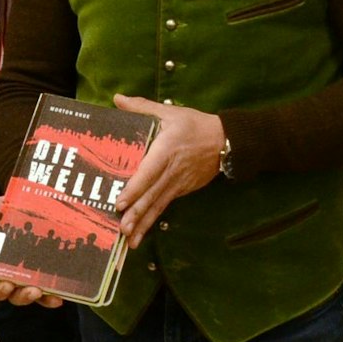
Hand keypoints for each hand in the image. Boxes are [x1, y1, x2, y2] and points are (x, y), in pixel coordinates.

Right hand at [0, 196, 64, 307]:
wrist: (33, 203)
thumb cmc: (9, 211)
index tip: (6, 285)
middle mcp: (14, 276)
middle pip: (15, 296)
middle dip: (23, 296)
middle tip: (32, 290)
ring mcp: (33, 277)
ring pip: (35, 296)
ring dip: (41, 299)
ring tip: (50, 293)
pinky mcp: (49, 273)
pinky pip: (51, 289)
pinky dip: (54, 294)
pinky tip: (61, 293)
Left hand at [112, 94, 223, 247]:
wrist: (225, 141)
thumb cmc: (194, 125)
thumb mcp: (169, 112)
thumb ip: (142, 107)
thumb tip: (118, 100)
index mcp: (166, 150)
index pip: (149, 173)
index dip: (135, 189)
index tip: (120, 203)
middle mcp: (172, 171)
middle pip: (152, 196)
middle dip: (137, 215)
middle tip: (122, 230)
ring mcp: (178, 184)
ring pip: (158, 206)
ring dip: (144, 224)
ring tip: (130, 241)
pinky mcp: (182, 190)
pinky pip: (164, 206)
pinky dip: (152, 221)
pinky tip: (141, 233)